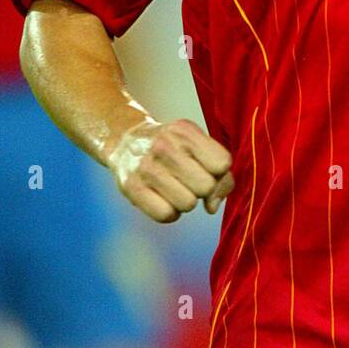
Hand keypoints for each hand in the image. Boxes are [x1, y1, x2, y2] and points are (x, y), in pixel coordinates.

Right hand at [107, 117, 233, 222]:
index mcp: (185, 132)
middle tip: (188, 179)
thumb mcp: (197, 145)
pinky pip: (166, 215)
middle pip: (206, 186)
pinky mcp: (132, 188)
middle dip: (202, 188)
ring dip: (185, 201)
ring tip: (174, 187)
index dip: (219, 172)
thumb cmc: (171, 147)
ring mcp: (147, 168)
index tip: (206, 169)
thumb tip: (212, 206)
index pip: (222, 163)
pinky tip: (163, 198)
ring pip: (188, 204)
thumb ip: (220, 172)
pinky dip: (169, 212)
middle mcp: (165, 147)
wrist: (125, 139)